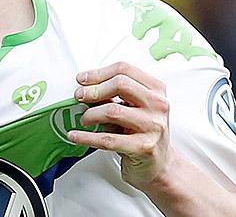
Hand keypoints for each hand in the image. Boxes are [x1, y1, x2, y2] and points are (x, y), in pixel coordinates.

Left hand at [67, 61, 173, 190]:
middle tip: (79, 97)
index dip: (99, 73)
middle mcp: (158, 105)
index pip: (124, 70)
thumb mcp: (136, 108)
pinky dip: (86, 137)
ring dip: (90, 114)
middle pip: (120, 84)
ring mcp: (153, 126)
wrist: (160, 166)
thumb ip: (117, 95)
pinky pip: (108, 139)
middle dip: (94, 90)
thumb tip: (86, 88)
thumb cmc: (144, 134)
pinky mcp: (144, 148)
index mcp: (156, 90)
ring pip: (113, 111)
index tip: (82, 80)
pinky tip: (75, 136)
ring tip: (83, 119)